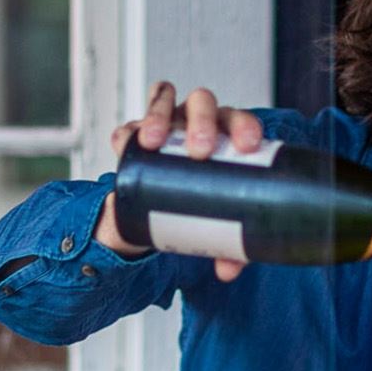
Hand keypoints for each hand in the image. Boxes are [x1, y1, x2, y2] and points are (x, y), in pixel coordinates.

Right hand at [97, 81, 264, 280]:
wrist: (162, 200)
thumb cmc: (200, 198)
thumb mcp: (215, 219)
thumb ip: (225, 244)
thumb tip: (228, 270)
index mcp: (226, 133)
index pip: (239, 120)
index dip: (245, 126)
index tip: (248, 146)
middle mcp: (197, 119)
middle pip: (203, 103)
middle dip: (202, 121)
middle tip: (199, 150)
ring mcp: (166, 120)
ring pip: (165, 100)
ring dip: (159, 114)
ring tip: (152, 140)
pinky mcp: (135, 132)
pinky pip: (130, 124)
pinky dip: (127, 130)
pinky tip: (124, 141)